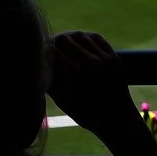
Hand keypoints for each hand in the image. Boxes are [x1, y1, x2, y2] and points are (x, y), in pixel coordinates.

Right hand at [48, 30, 140, 144]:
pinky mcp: (114, 57)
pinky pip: (97, 38)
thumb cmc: (86, 115)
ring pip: (81, 36)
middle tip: (50, 45)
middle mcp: (90, 62)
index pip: (53, 50)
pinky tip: (80, 42)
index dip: (44, 49)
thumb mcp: (63, 101)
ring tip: (64, 42)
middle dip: (55, 41)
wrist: (118, 120)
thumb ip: (50, 80)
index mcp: (75, 73)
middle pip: (66, 39)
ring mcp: (104, 58)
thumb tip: (39, 62)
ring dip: (70, 37)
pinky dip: (86, 37)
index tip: (40, 51)